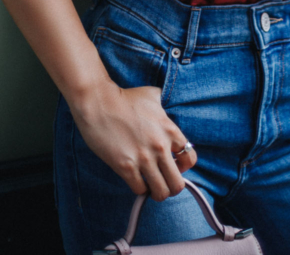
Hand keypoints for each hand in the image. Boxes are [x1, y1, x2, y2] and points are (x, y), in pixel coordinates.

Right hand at [71, 79, 196, 199]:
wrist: (100, 103)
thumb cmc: (125, 98)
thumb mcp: (152, 96)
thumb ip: (164, 107)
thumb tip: (166, 112)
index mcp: (169, 130)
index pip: (190, 158)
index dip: (184, 166)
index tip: (174, 165)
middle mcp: (160, 146)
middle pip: (177, 184)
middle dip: (171, 186)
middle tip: (162, 181)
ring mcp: (143, 158)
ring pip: (161, 192)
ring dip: (156, 192)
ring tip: (150, 185)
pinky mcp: (126, 167)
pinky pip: (140, 190)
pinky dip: (140, 189)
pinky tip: (136, 180)